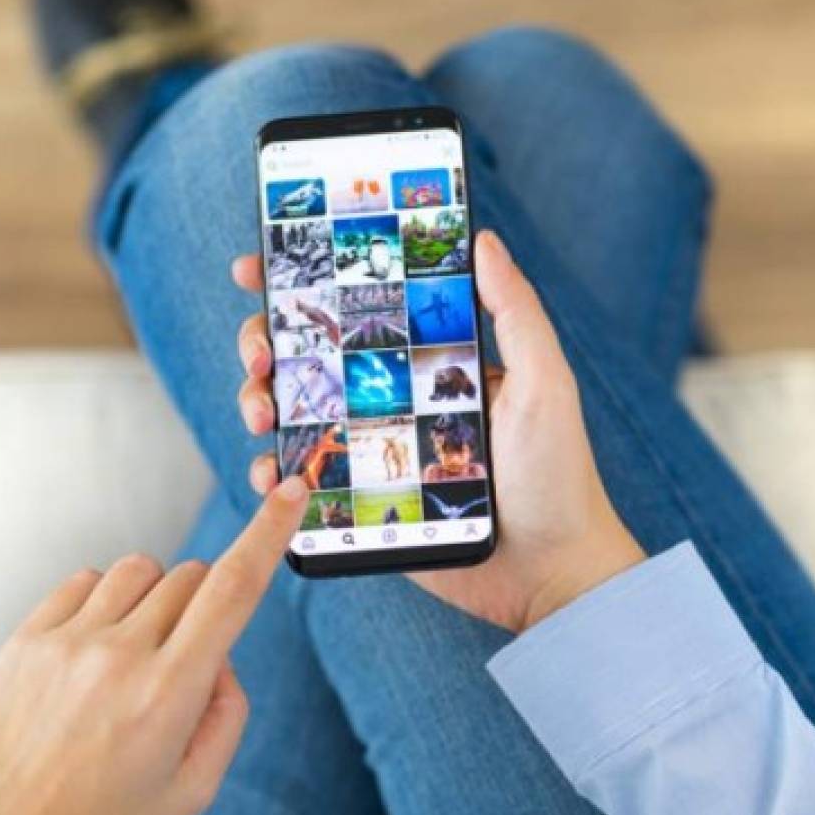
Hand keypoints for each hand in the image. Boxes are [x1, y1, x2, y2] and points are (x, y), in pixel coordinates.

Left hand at [0, 477, 309, 814]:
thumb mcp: (191, 789)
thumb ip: (227, 714)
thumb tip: (221, 655)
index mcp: (168, 695)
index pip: (234, 589)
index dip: (270, 532)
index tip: (290, 493)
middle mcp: (119, 657)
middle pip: (193, 575)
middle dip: (204, 605)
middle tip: (180, 662)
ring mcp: (67, 643)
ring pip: (143, 569)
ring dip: (155, 599)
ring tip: (133, 655)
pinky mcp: (27, 639)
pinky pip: (87, 580)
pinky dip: (105, 602)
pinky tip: (95, 649)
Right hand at [232, 229, 644, 632]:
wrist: (551, 575)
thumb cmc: (557, 475)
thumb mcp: (543, 383)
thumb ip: (515, 312)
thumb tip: (484, 239)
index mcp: (428, 361)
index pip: (359, 308)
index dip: (304, 284)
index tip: (257, 266)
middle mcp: (392, 398)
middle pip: (309, 356)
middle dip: (265, 343)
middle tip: (259, 354)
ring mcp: (373, 450)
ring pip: (296, 412)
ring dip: (258, 402)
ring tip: (262, 414)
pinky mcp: (362, 503)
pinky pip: (303, 479)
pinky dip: (273, 472)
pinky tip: (272, 472)